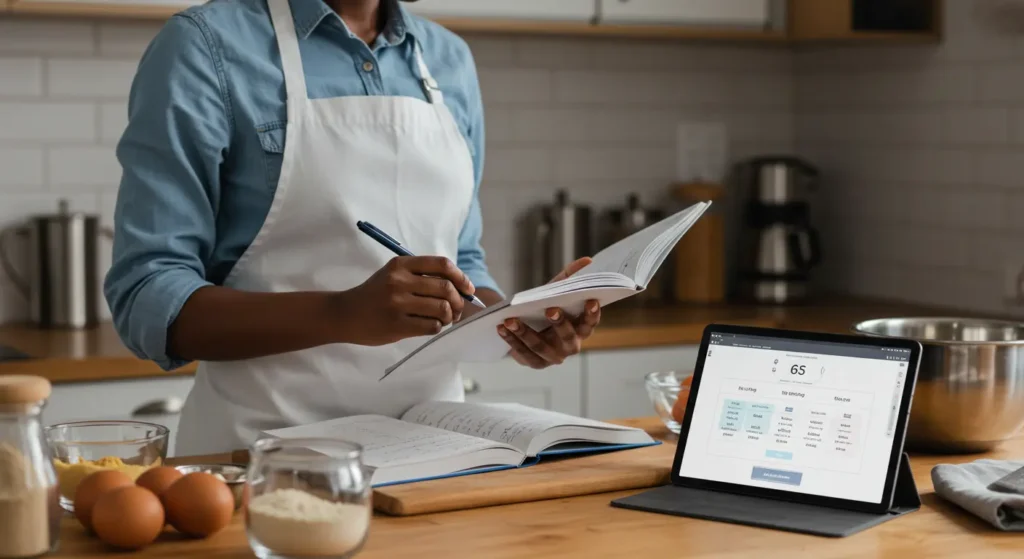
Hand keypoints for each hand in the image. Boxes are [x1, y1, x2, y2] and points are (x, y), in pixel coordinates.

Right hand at [336, 256, 474, 345]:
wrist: (345, 314)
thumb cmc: (375, 294)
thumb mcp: (393, 275)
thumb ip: (422, 277)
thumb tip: (460, 288)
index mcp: (401, 264)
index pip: (442, 265)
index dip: (461, 277)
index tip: (468, 289)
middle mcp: (399, 281)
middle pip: (446, 288)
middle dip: (459, 302)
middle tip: (456, 310)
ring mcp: (397, 303)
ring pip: (442, 309)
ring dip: (449, 316)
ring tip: (444, 319)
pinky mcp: (396, 324)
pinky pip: (431, 326)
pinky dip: (437, 327)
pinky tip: (430, 325)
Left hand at [496, 258, 601, 368]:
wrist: (527, 329)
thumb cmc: (546, 308)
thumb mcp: (556, 291)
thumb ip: (570, 277)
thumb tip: (587, 260)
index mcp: (580, 329)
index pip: (590, 323)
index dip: (592, 313)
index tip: (590, 300)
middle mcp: (570, 346)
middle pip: (568, 337)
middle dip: (560, 323)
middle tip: (551, 309)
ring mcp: (553, 357)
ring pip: (540, 346)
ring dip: (525, 333)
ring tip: (511, 319)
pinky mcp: (536, 363)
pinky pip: (523, 353)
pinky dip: (511, 339)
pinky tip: (502, 327)